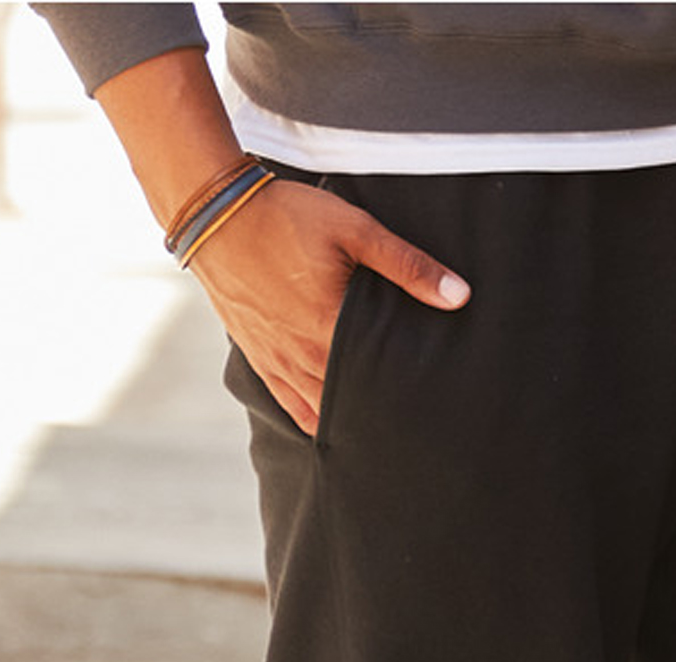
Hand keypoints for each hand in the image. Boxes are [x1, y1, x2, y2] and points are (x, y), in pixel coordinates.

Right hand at [189, 178, 469, 433]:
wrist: (216, 214)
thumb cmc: (286, 216)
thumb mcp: (354, 229)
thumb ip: (408, 265)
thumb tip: (459, 295)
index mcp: (329, 327)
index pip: (380, 379)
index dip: (406, 395)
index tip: (433, 408)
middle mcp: (303, 356)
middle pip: (354, 401)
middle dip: (383, 413)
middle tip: (418, 429)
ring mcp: (279, 363)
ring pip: (324, 411)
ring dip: (352, 421)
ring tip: (385, 434)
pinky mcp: (261, 360)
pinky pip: (294, 407)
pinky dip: (318, 421)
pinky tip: (340, 429)